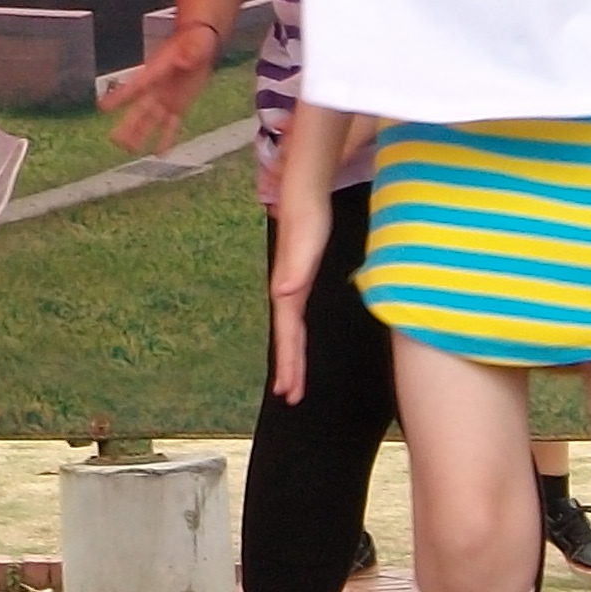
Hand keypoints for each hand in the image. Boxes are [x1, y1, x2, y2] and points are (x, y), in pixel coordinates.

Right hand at [98, 24, 218, 155]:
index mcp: (157, 71)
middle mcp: (157, 88)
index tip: (103, 107)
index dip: (119, 97)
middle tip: (114, 139)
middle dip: (128, 125)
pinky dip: (166, 139)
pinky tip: (160, 153)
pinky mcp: (178, 105)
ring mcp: (166, 98)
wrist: (201, 41)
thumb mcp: (196, 42)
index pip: (135, 86)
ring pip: (150, 121)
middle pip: (139, 110)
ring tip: (128, 150)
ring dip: (140, 135)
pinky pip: (171, 125)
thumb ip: (191, 51)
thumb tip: (184, 61)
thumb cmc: (195, 38)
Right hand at [266, 180, 328, 403]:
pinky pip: (297, 320)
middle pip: (287, 337)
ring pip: (291, 331)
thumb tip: (281, 294)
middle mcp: (287, 292)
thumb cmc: (308, 218)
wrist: (304, 194)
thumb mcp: (305, 243)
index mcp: (288, 290)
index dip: (288, 361)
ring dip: (291, 356)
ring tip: (292, 381)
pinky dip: (297, 338)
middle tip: (290, 397)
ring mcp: (293, 288)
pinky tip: (299, 343)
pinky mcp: (300, 281)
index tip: (287, 389)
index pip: (288, 334)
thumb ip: (295, 268)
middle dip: (288, 368)